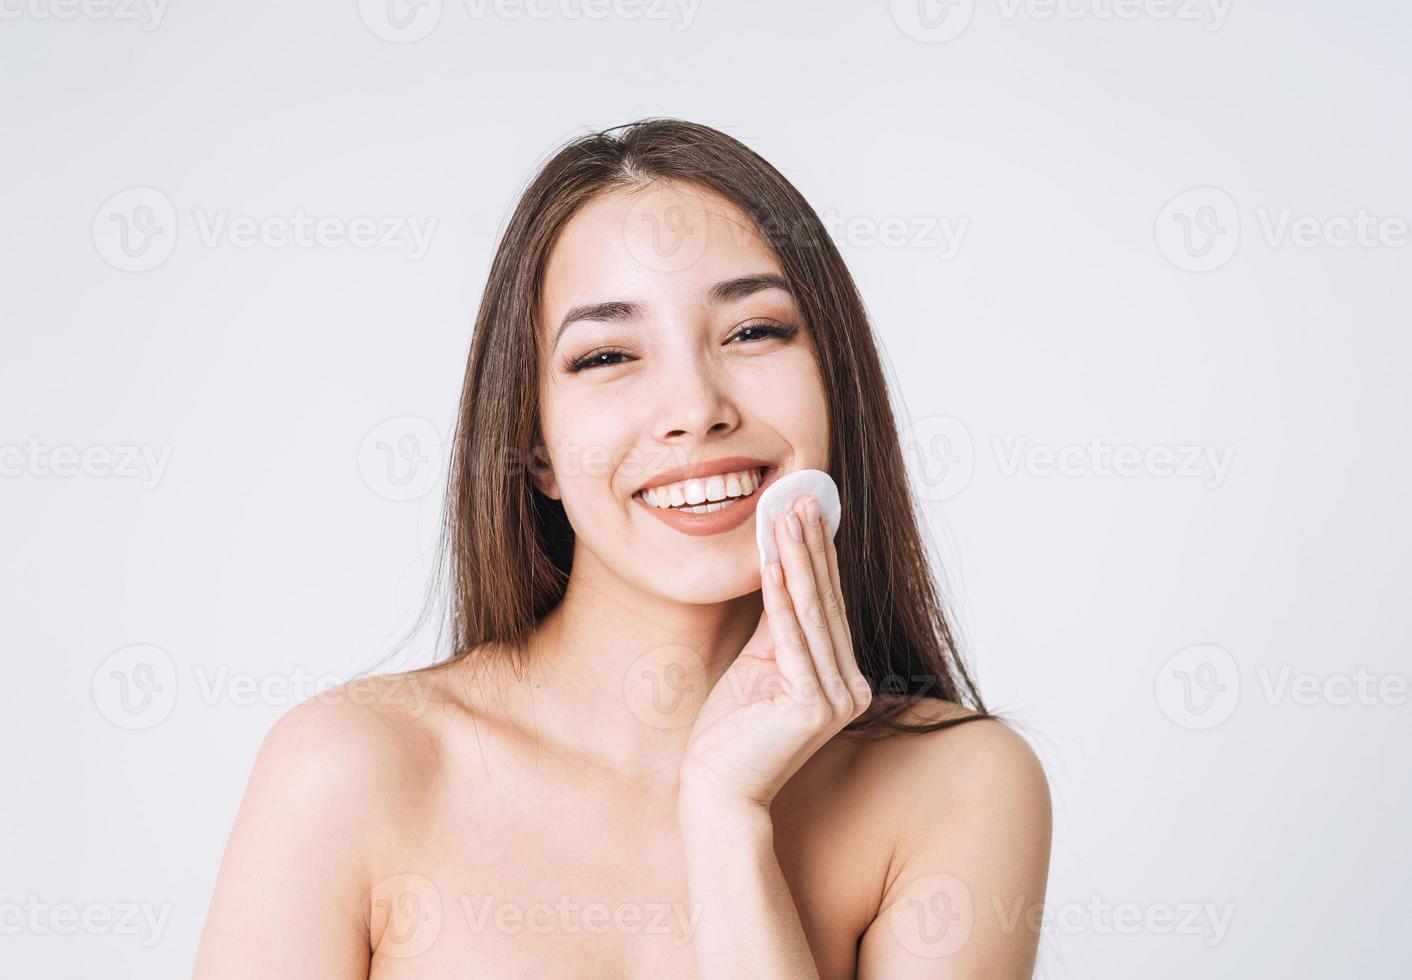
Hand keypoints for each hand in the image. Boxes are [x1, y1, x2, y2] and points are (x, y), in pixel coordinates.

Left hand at [679, 494, 872, 809]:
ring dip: (798, 559)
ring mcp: (837, 698)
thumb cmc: (732, 731)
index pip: (827, 604)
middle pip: (824, 602)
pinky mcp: (813, 706)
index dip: (818, 554)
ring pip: (811, 613)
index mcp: (842, 676)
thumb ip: (776, 624)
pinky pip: (791, 638)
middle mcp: (850, 687)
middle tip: (802, 496)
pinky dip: (780, 596)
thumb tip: (779, 566)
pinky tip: (772, 561)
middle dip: (811, 545)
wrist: (717, 788)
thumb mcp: (758, 664)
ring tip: (787, 515)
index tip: (807, 508)